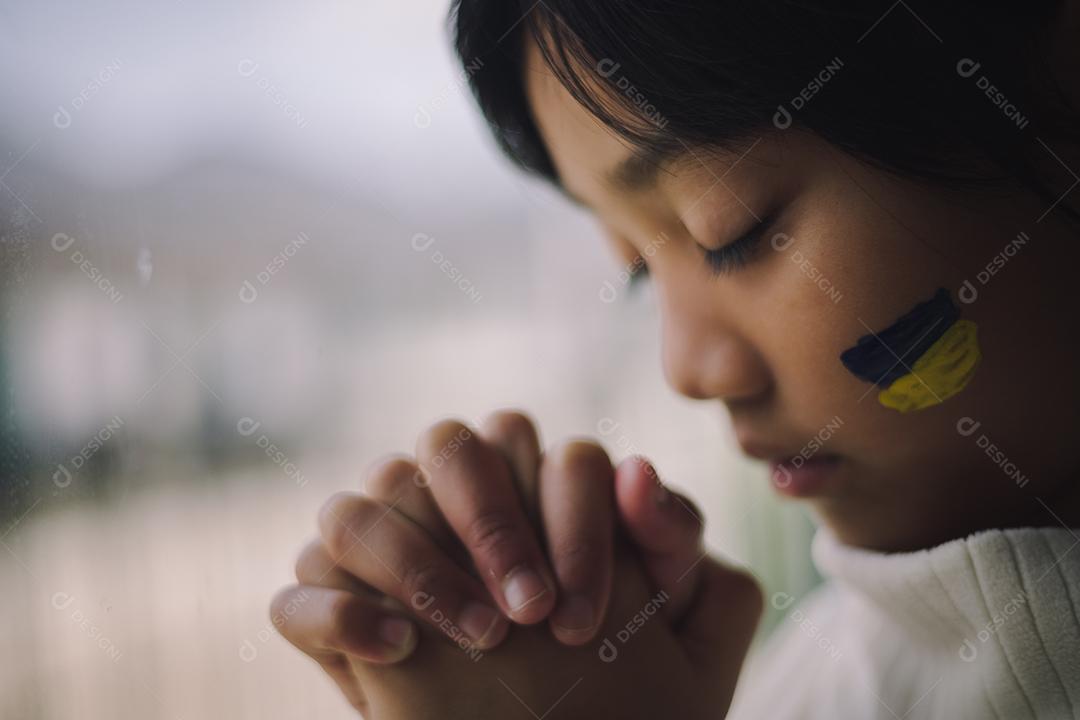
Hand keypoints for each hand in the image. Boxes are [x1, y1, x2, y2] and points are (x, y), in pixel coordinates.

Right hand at [271, 411, 758, 713]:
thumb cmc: (623, 684)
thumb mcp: (677, 629)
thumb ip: (670, 540)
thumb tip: (639, 468)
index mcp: (534, 482)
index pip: (548, 451)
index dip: (570, 524)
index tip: (582, 617)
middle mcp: (449, 497)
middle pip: (449, 445)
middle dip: (492, 522)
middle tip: (528, 613)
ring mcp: (384, 545)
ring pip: (361, 503)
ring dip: (416, 563)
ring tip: (478, 640)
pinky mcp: (329, 609)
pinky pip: (301, 585)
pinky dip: (337, 611)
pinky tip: (397, 652)